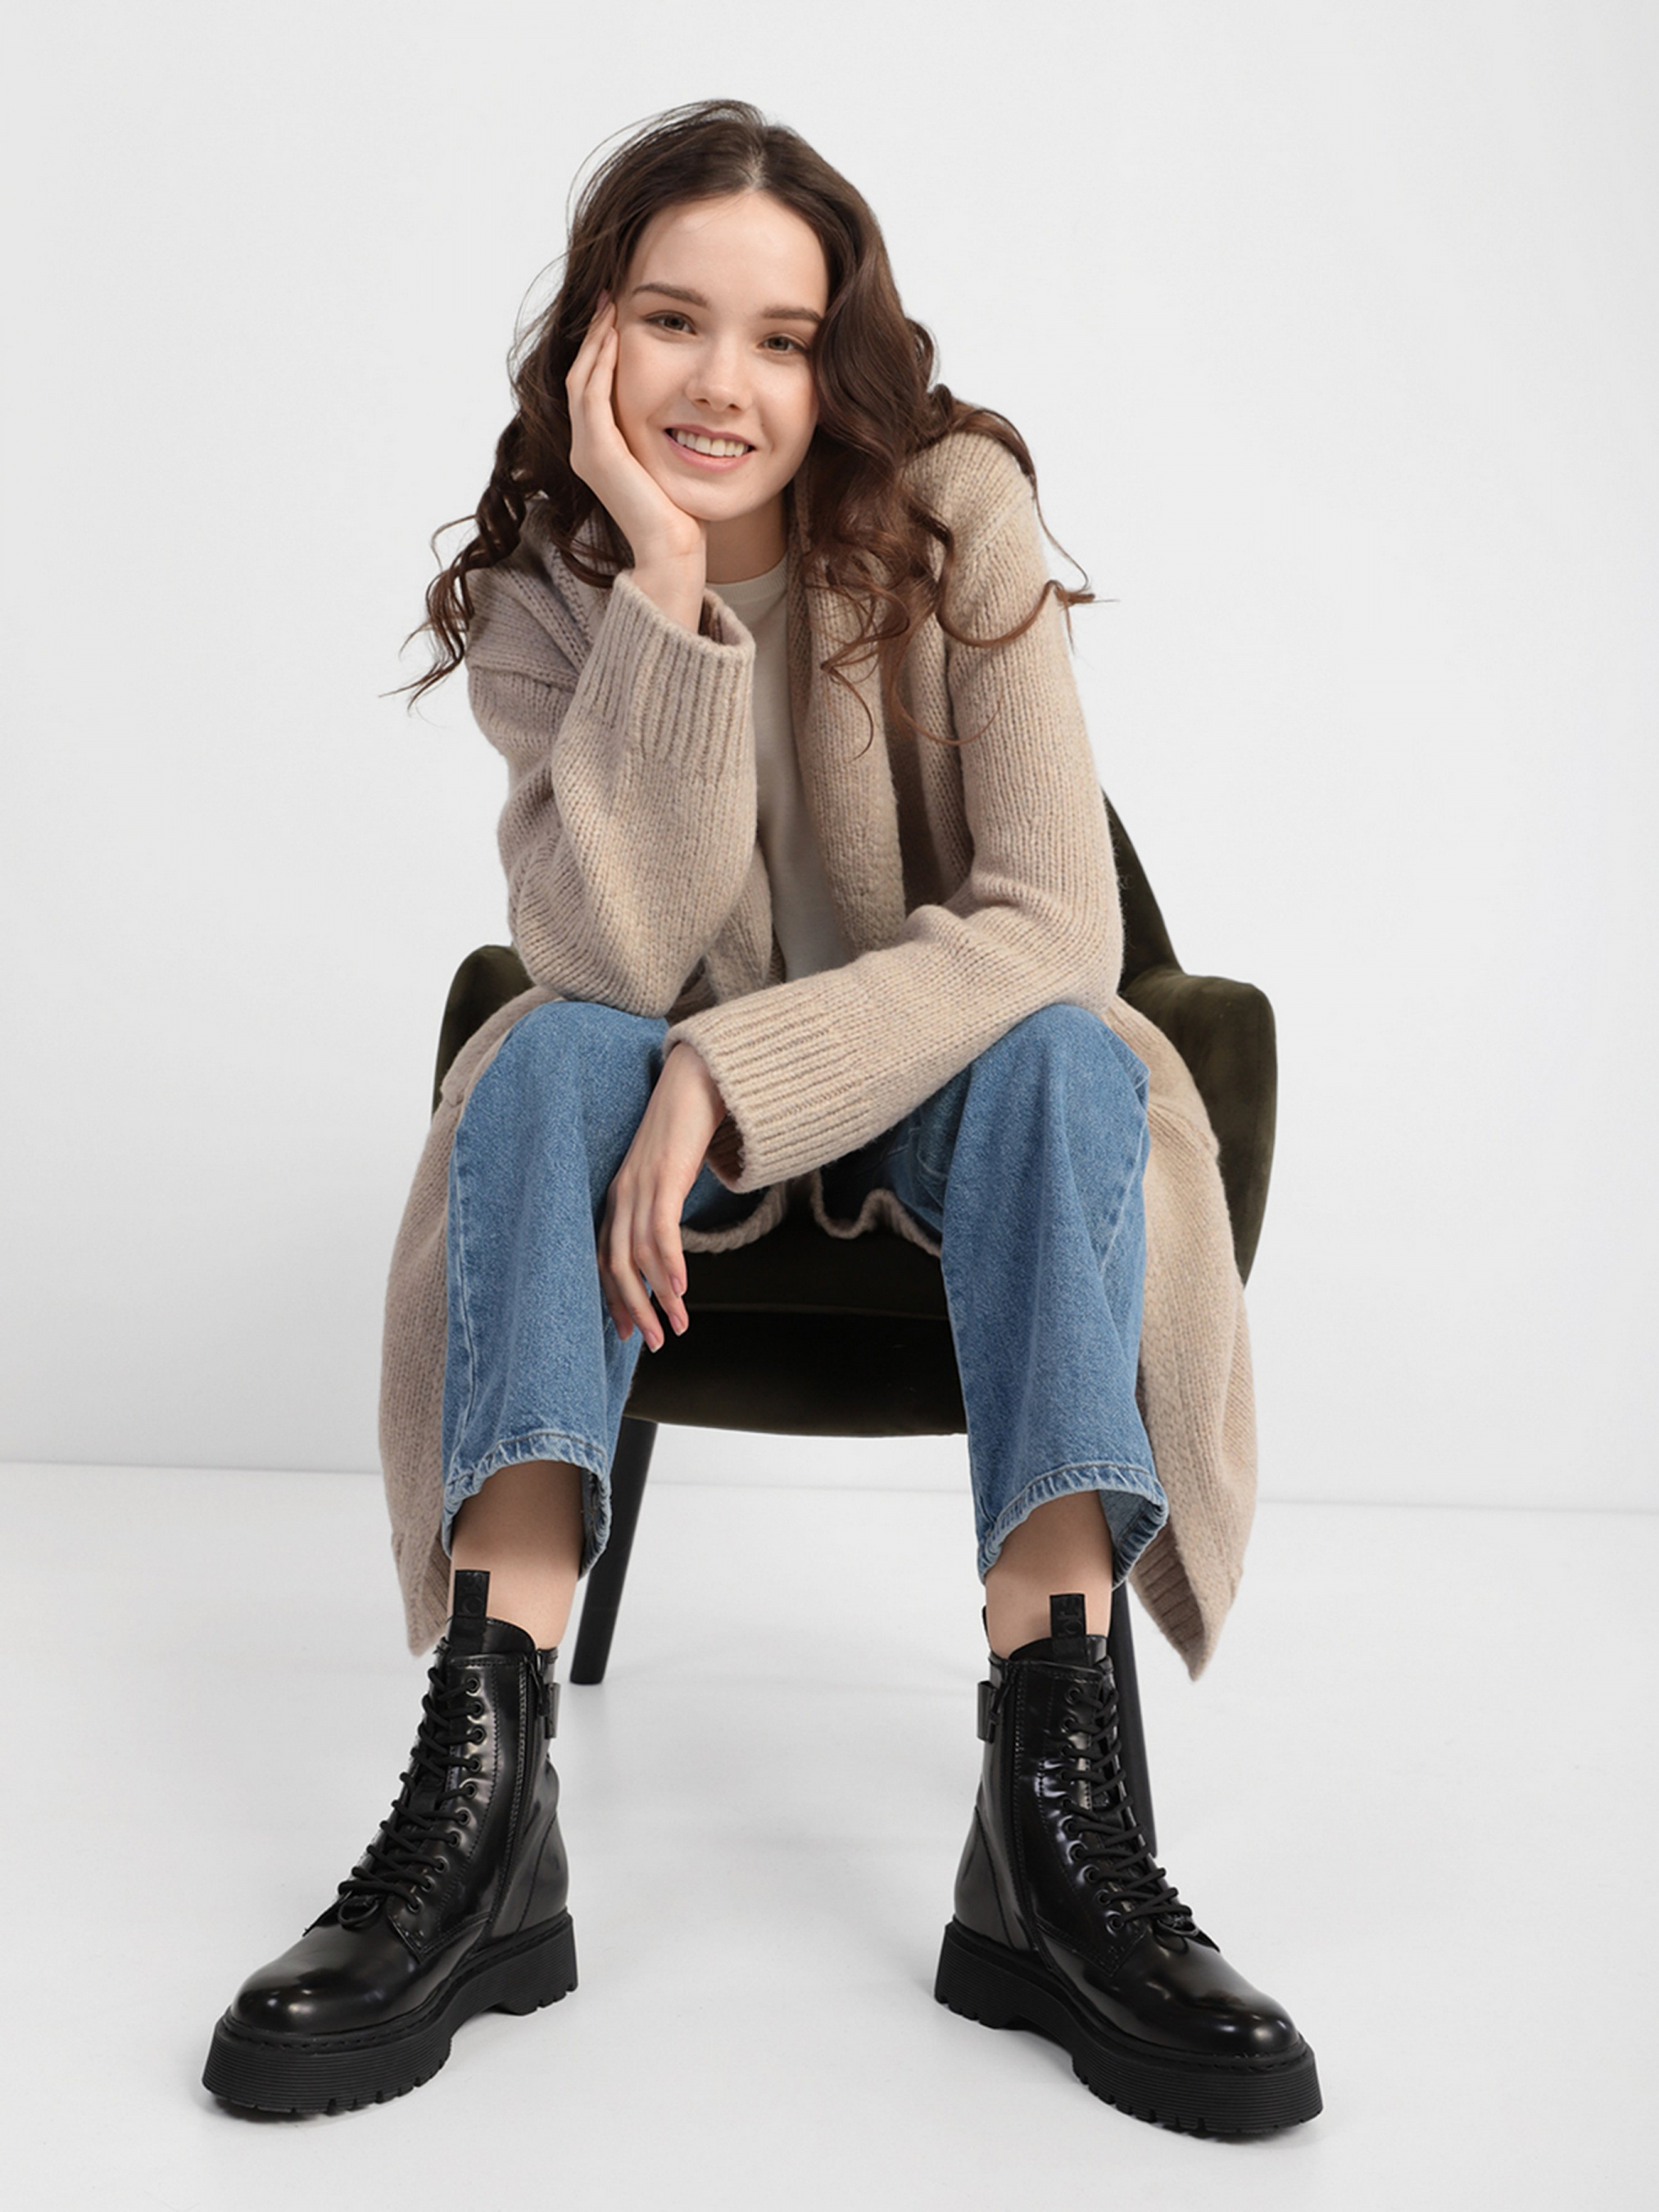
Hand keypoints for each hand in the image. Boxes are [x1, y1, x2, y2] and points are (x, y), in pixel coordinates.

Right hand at [566, 292, 707, 576]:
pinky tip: (617, 337)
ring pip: (582, 380)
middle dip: (595, 335)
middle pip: (581, 376)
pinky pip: (592, 395)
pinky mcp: (598, 453)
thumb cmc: (680, 514)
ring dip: (597, 341)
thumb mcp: (669, 464)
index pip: (592, 387)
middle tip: (610, 297)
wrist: (673, 550)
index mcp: (599, 451)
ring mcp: (587, 451)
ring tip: (612, 306)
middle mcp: (586, 450)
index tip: (619, 315)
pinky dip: (602, 364)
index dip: (602, 349)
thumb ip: (663, 436)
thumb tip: (688, 409)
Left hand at [599, 1043, 729, 1352]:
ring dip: (659, 1296)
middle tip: (653, 1342)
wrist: (697, 1079)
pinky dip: (669, 1263)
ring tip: (678, 1326)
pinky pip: (661, 1229)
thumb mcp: (667, 1173)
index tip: (630, 1332)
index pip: (604, 1260)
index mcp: (617, 1196)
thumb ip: (661, 1204)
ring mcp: (639, 1184)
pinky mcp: (663, 1174)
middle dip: (634, 1309)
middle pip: (614, 1265)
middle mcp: (620, 1193)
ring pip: (637, 1255)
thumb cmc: (686, 1128)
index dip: (615, 1300)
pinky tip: (682, 1288)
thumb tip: (668, 1244)